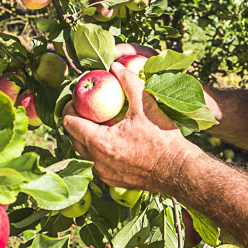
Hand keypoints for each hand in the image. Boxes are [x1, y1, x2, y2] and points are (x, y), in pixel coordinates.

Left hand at [62, 62, 197, 194]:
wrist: (178, 170)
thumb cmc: (163, 138)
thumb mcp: (146, 105)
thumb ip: (128, 82)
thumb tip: (115, 66)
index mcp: (100, 142)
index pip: (69, 123)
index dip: (70, 107)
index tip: (79, 98)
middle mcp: (96, 161)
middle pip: (72, 137)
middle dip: (77, 121)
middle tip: (88, 108)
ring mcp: (103, 173)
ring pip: (83, 152)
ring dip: (86, 137)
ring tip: (99, 122)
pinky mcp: (112, 180)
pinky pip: (95, 163)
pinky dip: (96, 151)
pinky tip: (111, 140)